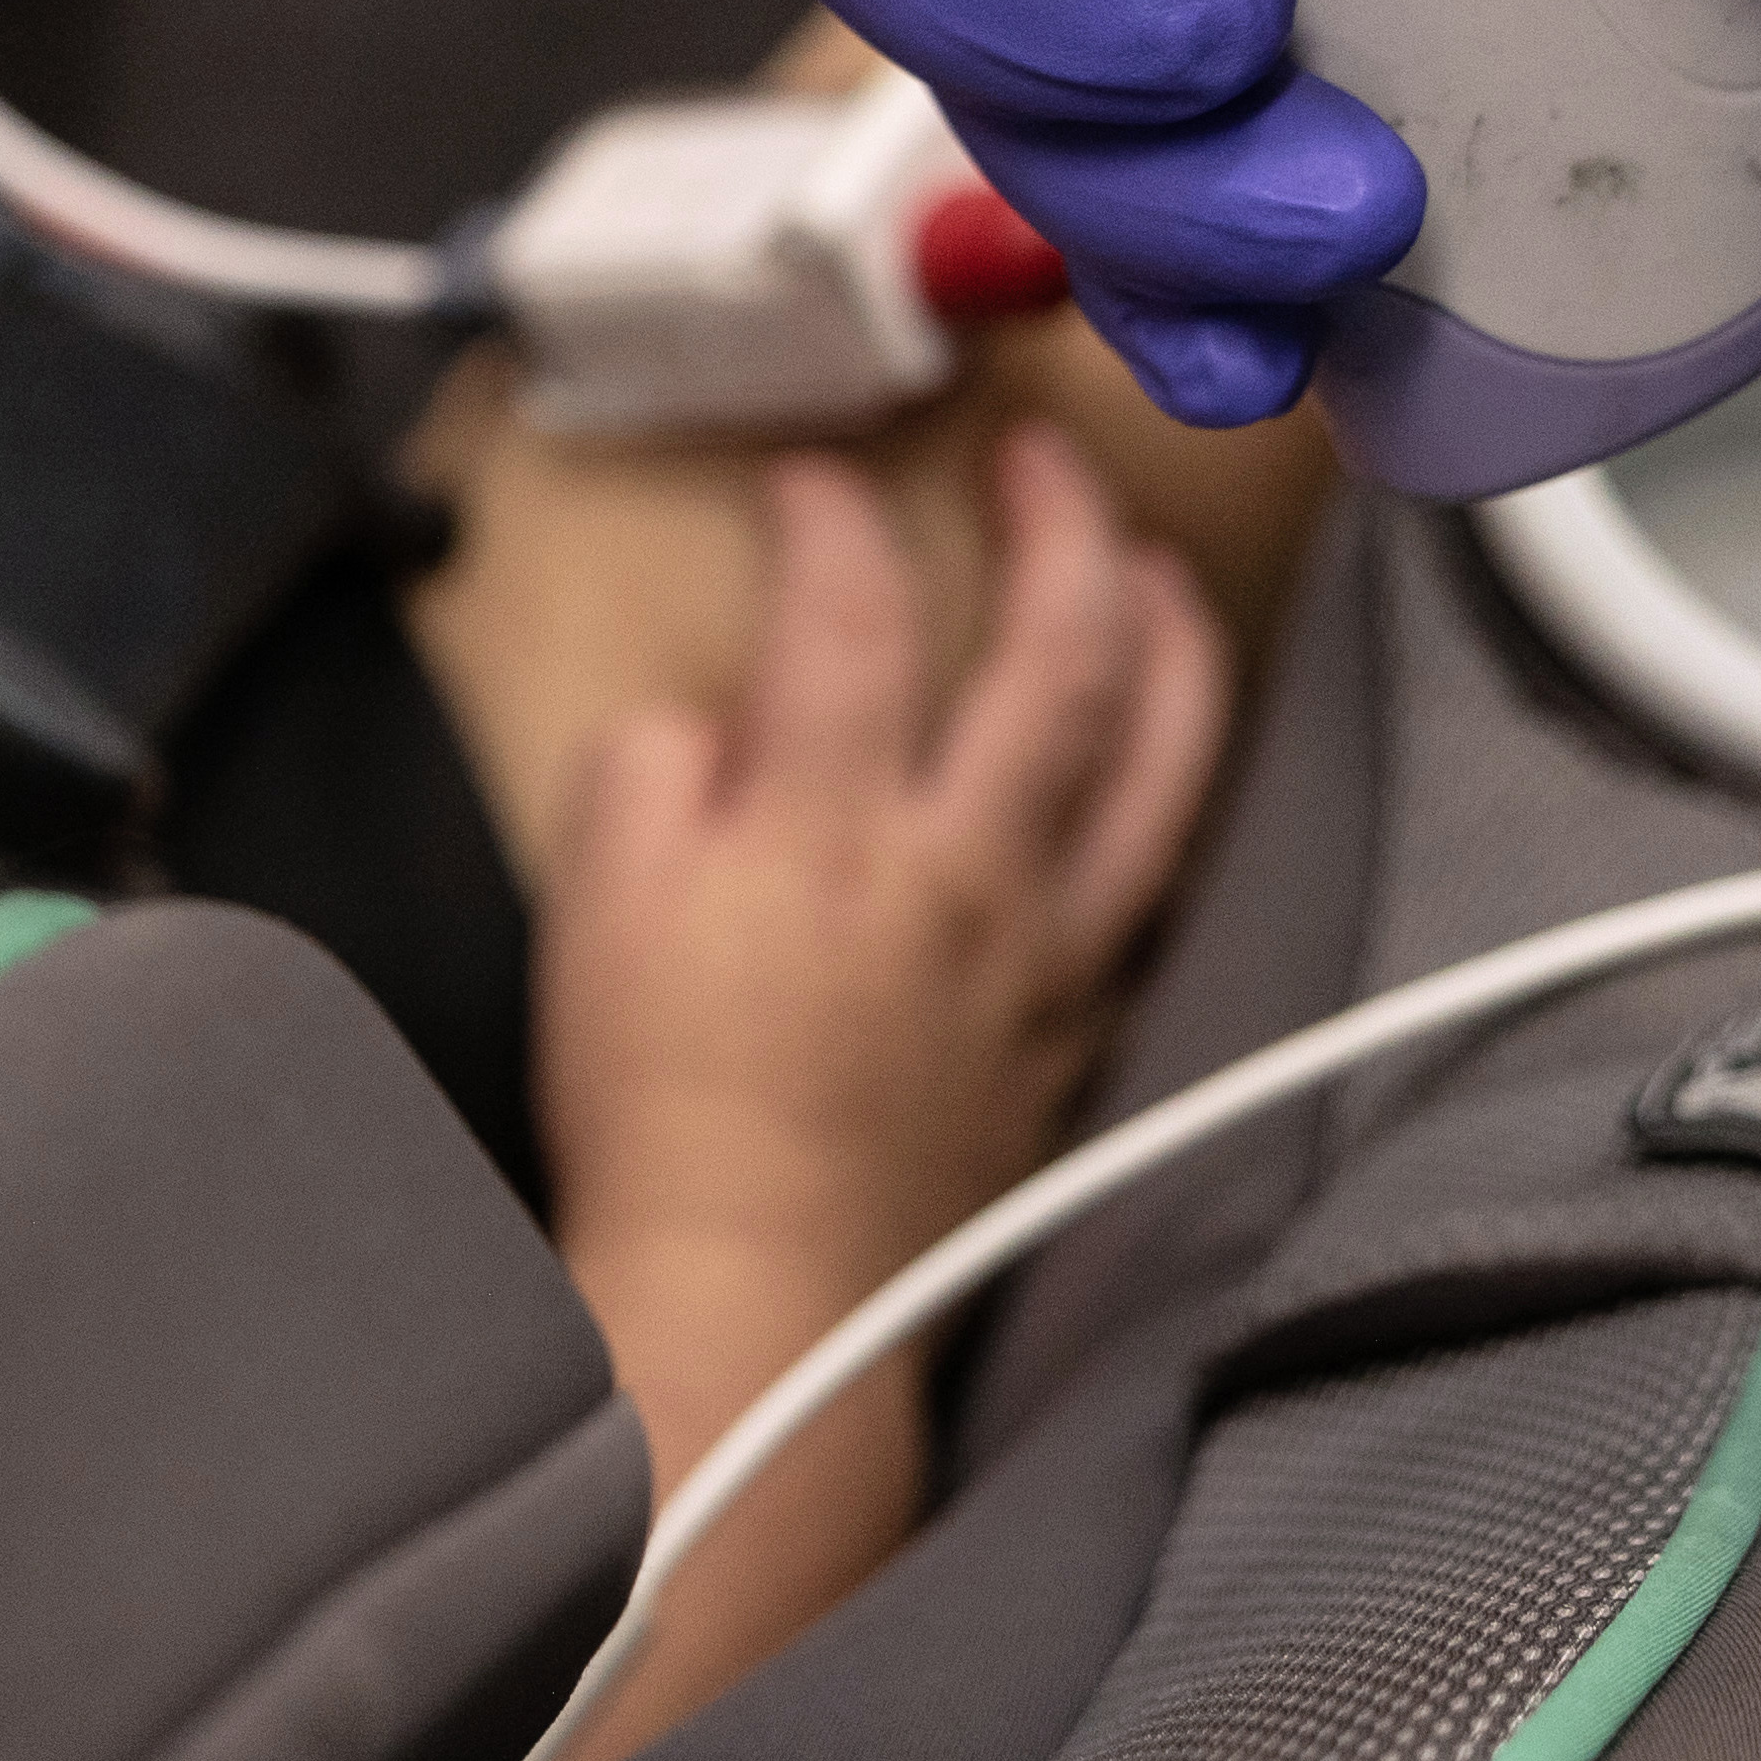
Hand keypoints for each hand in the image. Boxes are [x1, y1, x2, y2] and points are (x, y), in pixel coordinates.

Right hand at [525, 426, 1218, 1760]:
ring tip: (1156, 570)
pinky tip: (1154, 762)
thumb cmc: (665, 1119)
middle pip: (1060, 648)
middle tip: (1039, 458)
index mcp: (828, 825)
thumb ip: (649, 774)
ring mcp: (1043, 948)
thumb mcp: (590, 906)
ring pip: (1157, 756)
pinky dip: (1170, 792)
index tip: (812, 483)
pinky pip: (1158, 879)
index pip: (851, 607)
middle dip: (1061, 519)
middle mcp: (964, 866)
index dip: (830, 515)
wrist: (761, 1302)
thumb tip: (712, 728)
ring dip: (1169, 636)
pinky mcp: (1073, 1024)